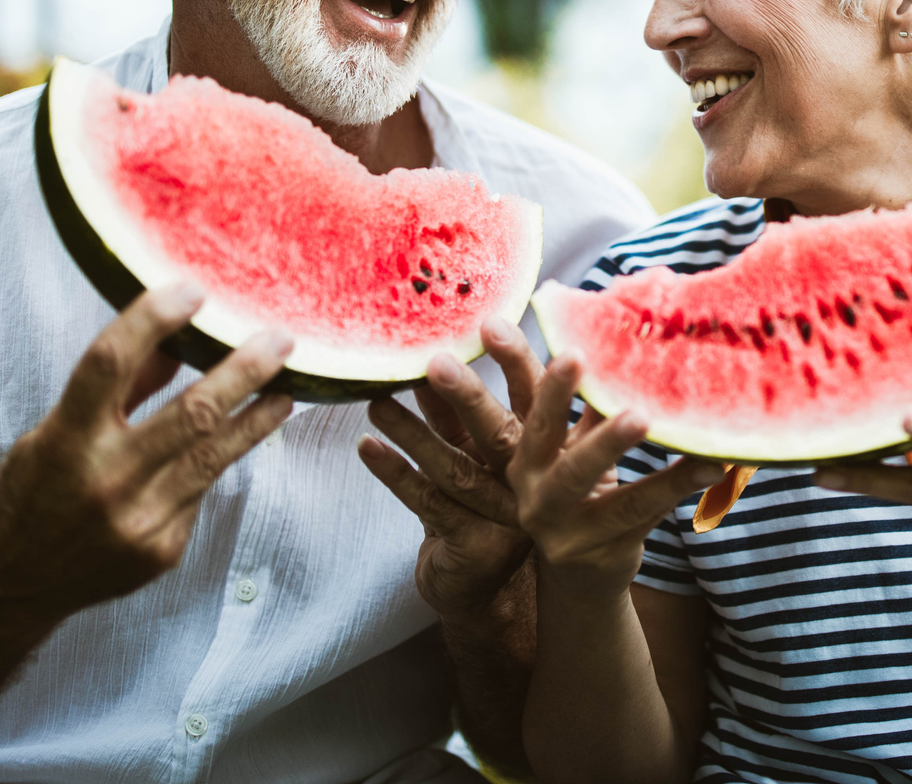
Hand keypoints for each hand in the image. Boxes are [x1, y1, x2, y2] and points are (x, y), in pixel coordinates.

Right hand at [0, 282, 294, 621]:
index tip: (193, 288)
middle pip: (191, 412)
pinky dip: (218, 461)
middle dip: (245, 370)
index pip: (109, 363)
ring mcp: (137, 521)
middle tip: (281, 339)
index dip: (152, 319)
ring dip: (259, 416)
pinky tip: (237, 440)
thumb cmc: (31, 494)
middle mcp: (103, 481)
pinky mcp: (162, 549)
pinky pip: (201, 492)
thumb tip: (175, 337)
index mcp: (63, 441)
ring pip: (217, 455)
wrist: (10, 586)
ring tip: (286, 387)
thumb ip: (116, 387)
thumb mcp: (53, 431)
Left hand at [359, 318, 542, 621]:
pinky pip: (428, 503)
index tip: (490, 325)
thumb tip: (437, 346)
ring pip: (454, 467)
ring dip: (412, 432)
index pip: (533, 396)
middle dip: (466, 394)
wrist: (488, 586)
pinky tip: (367, 446)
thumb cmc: (482, 499)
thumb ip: (469, 408)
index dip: (516, 361)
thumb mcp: (484, 450)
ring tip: (376, 400)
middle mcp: (531, 479)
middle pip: (498, 431)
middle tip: (434, 362)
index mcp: (544, 447)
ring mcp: (505, 515)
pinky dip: (395, 473)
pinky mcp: (475, 545)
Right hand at [508, 357, 721, 601]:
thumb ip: (589, 401)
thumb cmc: (580, 489)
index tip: (569, 350)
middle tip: (626, 401)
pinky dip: (678, 488)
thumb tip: (625, 334)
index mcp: (524, 454)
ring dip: (644, 463)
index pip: (527, 407)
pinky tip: (712, 466)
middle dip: (586, 420)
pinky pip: (645, 514)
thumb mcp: (573, 445)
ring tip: (674, 432)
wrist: (581, 574)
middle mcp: (533, 492)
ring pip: (606, 493)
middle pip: (554, 450)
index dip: (544, 381)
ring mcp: (564, 529)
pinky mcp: (602, 553)